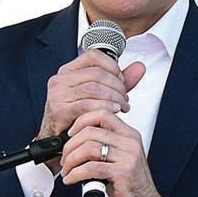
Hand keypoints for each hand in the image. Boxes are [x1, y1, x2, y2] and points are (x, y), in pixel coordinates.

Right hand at [38, 51, 144, 172]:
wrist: (59, 141)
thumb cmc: (78, 117)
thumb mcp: (100, 95)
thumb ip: (119, 81)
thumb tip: (140, 67)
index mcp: (68, 71)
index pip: (94, 56)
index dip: (112, 66)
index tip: (121, 80)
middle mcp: (60, 80)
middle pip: (97, 73)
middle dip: (117, 86)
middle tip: (125, 98)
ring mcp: (57, 94)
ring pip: (94, 88)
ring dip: (114, 97)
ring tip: (122, 106)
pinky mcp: (59, 109)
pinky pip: (87, 104)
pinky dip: (104, 107)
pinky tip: (113, 111)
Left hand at [60, 109, 171, 196]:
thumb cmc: (130, 187)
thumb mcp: (118, 161)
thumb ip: (104, 147)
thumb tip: (76, 142)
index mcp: (129, 136)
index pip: (102, 114)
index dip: (81, 121)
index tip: (71, 134)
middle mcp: (130, 143)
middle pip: (90, 130)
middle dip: (70, 145)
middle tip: (64, 158)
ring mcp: (128, 157)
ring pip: (88, 148)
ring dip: (71, 160)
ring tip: (67, 170)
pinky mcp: (123, 173)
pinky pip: (91, 168)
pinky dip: (75, 174)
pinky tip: (71, 179)